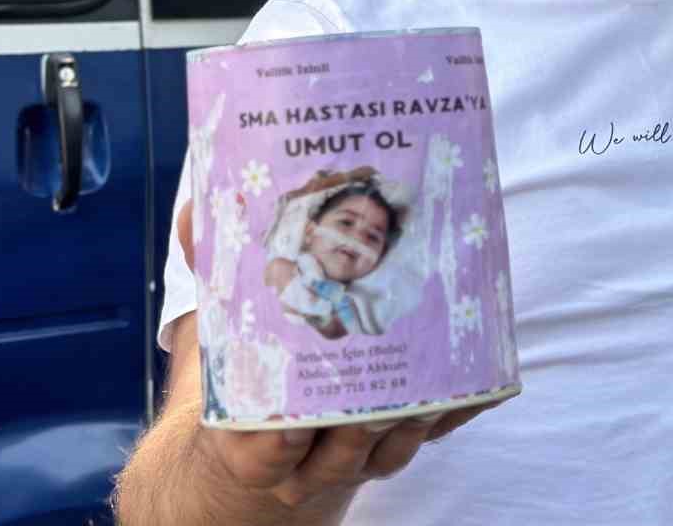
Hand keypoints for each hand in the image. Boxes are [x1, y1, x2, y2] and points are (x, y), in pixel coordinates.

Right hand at [173, 200, 501, 509]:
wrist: (269, 430)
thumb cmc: (251, 368)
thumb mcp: (220, 331)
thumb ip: (210, 273)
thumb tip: (192, 212)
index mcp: (253, 442)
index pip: (267, 456)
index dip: (284, 444)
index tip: (302, 418)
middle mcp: (307, 460)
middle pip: (336, 457)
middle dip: (359, 430)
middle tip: (378, 396)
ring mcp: (356, 456)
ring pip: (385, 453)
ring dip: (410, 424)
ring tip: (429, 386)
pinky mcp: (396, 441)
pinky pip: (431, 436)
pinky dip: (455, 413)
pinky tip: (480, 386)